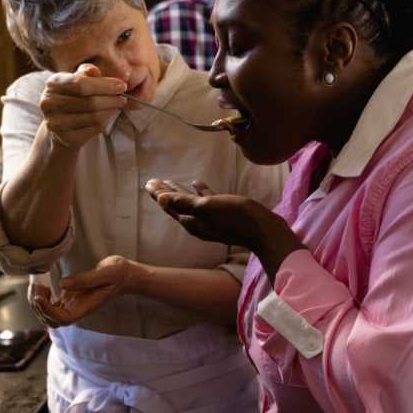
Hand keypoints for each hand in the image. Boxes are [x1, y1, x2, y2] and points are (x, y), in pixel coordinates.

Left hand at [29, 255, 133, 326]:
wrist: (125, 275)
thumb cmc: (119, 273)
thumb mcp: (106, 272)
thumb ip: (85, 279)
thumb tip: (62, 284)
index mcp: (87, 307)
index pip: (64, 319)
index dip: (48, 312)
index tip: (39, 297)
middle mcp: (78, 309)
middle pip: (52, 320)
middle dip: (39, 307)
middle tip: (36, 287)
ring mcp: (73, 305)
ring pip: (49, 315)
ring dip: (38, 304)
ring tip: (36, 286)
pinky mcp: (71, 298)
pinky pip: (52, 305)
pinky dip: (43, 299)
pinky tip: (43, 287)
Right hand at [40, 64, 127, 147]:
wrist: (62, 124)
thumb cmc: (75, 96)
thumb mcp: (80, 79)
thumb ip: (88, 72)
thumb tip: (94, 70)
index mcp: (53, 83)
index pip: (80, 84)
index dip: (104, 85)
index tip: (121, 86)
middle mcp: (49, 103)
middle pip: (89, 101)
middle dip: (111, 99)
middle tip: (123, 99)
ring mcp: (54, 122)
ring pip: (93, 117)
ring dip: (110, 111)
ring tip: (117, 106)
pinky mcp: (64, 138)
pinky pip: (93, 129)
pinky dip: (105, 123)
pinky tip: (107, 117)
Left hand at [145, 179, 304, 279]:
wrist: (263, 231)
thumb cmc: (236, 217)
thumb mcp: (208, 207)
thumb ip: (184, 202)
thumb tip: (159, 198)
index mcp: (191, 221)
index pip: (169, 206)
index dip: (158, 194)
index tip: (148, 182)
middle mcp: (198, 222)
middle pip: (177, 206)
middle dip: (165, 194)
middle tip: (154, 181)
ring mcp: (211, 220)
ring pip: (190, 204)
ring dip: (180, 192)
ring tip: (171, 181)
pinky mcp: (224, 215)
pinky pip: (206, 201)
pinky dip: (200, 192)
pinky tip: (198, 183)